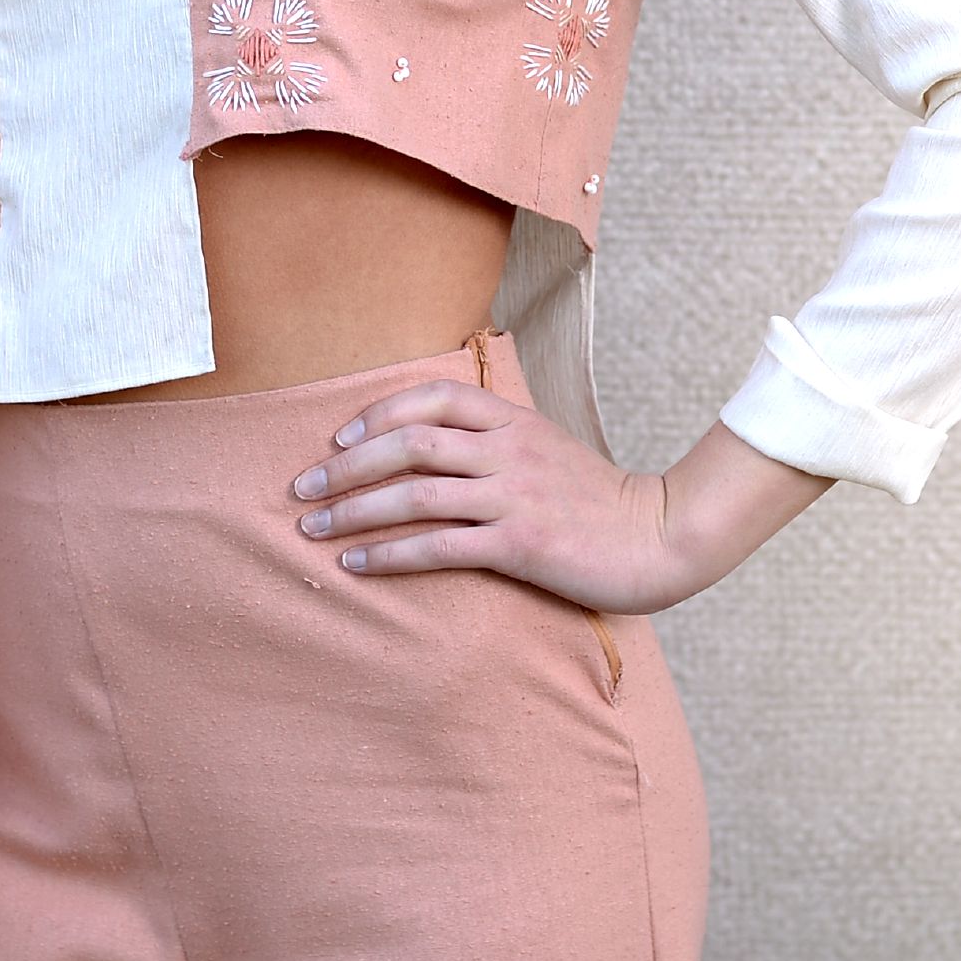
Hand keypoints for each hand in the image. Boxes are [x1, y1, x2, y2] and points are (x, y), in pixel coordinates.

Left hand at [289, 390, 831, 614]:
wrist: (658, 536)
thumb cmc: (595, 499)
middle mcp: (507, 449)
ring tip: (313, 531)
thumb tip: (431, 443)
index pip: (431, 396)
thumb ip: (495, 439)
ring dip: (355, 512)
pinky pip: (439, 547)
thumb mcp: (546, 448)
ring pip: (415, 494)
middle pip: (409, 443)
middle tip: (302, 490)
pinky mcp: (520, 545)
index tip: (337, 440)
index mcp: (512, 420)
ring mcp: (513, 496)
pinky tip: (358, 564)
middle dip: (346, 466)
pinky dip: (389, 554)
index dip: (376, 414)